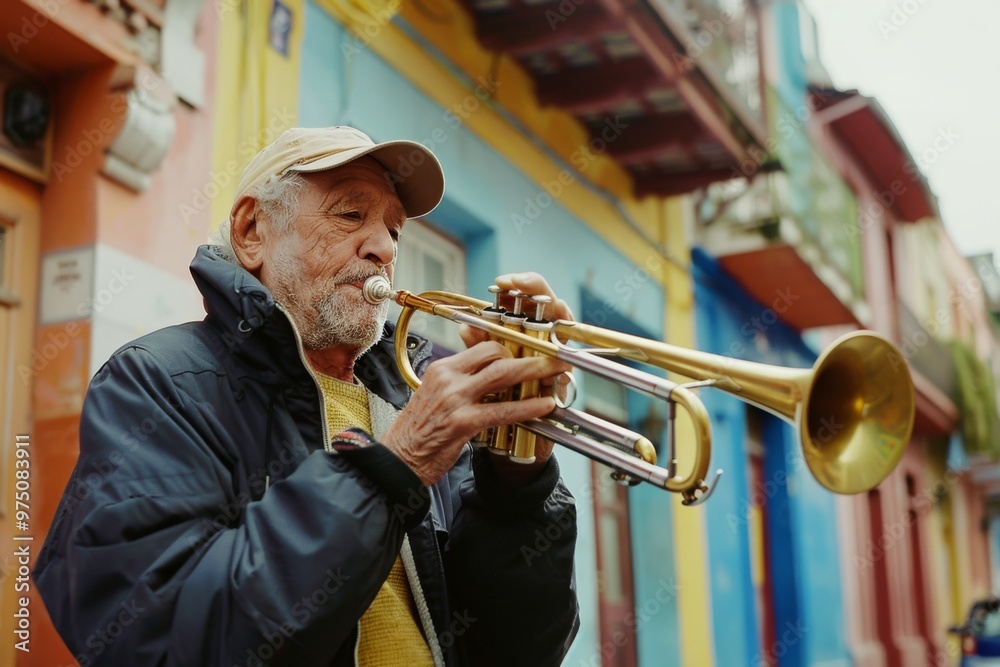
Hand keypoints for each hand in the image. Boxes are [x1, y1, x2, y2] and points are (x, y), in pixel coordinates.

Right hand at [380, 341, 568, 485]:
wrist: (396, 460)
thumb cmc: (417, 432)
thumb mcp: (434, 395)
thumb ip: (461, 381)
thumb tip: (486, 371)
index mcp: (442, 368)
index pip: (482, 345)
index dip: (512, 346)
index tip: (533, 349)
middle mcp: (448, 378)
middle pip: (496, 353)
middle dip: (530, 352)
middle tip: (554, 354)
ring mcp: (454, 399)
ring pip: (502, 375)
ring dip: (535, 371)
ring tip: (557, 371)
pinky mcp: (462, 423)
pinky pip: (502, 411)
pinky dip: (527, 407)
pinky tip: (544, 406)